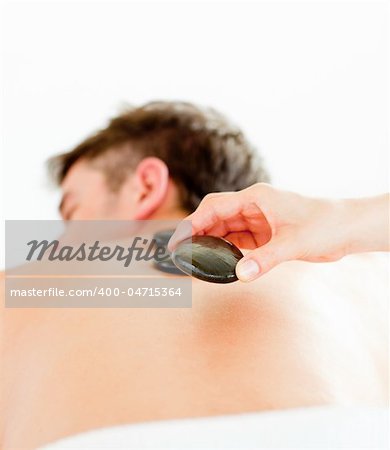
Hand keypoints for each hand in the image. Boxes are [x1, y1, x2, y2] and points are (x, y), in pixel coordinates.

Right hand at [168, 183, 388, 280]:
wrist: (346, 228)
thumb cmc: (324, 225)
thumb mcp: (293, 242)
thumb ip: (265, 259)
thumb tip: (240, 274)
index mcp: (255, 198)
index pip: (214, 207)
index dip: (193, 222)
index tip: (178, 240)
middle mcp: (252, 206)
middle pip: (214, 217)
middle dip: (196, 233)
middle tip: (181, 253)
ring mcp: (257, 220)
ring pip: (223, 229)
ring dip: (209, 243)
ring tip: (194, 259)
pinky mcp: (263, 233)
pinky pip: (236, 241)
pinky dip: (225, 250)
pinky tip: (217, 261)